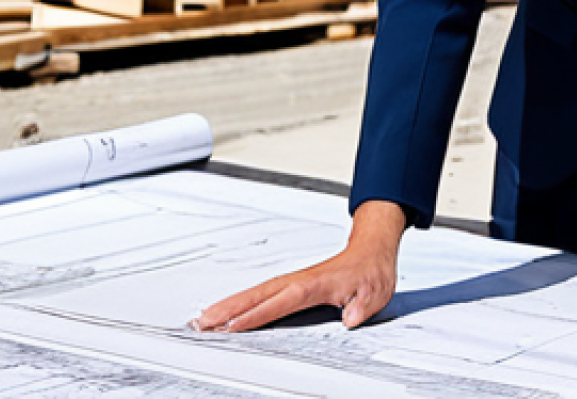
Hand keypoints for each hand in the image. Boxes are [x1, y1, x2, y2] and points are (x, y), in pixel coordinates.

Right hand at [189, 200, 406, 332]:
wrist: (371, 250)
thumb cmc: (370, 270)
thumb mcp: (374, 291)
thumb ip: (361, 306)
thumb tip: (350, 318)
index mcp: (314, 285)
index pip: (279, 303)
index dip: (256, 315)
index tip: (233, 326)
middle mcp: (299, 281)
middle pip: (257, 295)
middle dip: (229, 308)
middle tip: (203, 322)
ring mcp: (293, 281)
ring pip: (256, 293)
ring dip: (230, 304)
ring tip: (205, 319)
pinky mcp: (293, 284)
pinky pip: (262, 294)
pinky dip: (242, 302)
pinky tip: (230, 312)